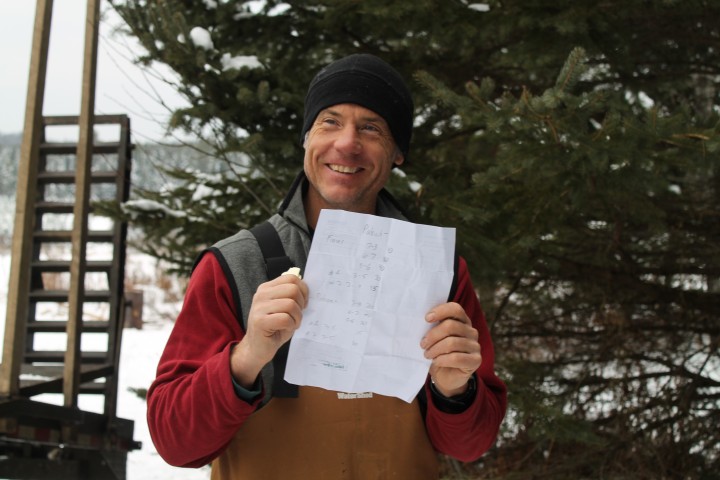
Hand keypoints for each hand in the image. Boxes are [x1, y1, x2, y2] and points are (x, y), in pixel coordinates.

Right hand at [230, 273, 307, 387]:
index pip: (291, 278)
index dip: (303, 290)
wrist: (257, 348)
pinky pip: (285, 319)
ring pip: (290, 304)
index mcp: (267, 288)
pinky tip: (286, 329)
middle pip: (293, 289)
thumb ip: (291, 296)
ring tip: (291, 324)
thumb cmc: (274, 328)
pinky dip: (291, 325)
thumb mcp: (283, 308)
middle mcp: (261, 294)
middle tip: (297, 315)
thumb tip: (306, 288)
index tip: (302, 303)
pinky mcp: (260, 321)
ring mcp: (259, 307)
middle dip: (301, 304)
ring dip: (297, 317)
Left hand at [421, 302, 481, 396]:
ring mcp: (475, 346)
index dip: (441, 311)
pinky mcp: (476, 360)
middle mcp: (471, 331)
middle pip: (451, 326)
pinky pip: (456, 358)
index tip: (426, 319)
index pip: (455, 309)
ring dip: (435, 349)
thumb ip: (433, 327)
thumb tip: (420, 320)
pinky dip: (442, 360)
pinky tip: (436, 362)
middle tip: (423, 344)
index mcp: (462, 321)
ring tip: (427, 354)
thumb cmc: (438, 354)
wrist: (446, 378)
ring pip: (452, 343)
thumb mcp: (435, 339)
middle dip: (432, 335)